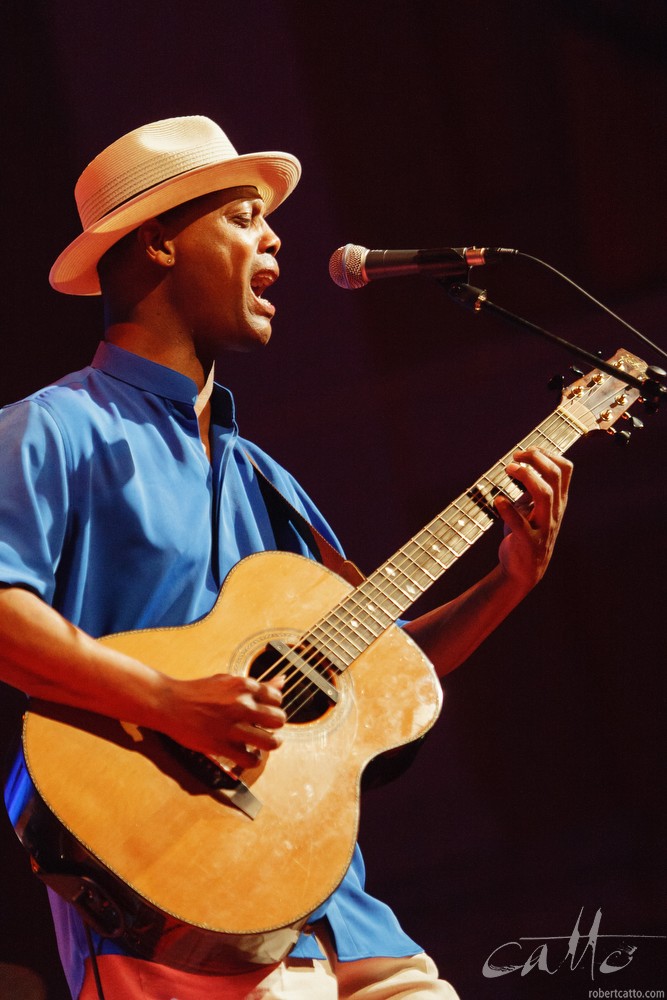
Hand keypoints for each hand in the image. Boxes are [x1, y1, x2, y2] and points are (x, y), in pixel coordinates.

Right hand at [159, 672, 285, 768]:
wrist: (170, 703)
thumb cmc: (199, 692)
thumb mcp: (229, 680)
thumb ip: (257, 684)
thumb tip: (282, 681)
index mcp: (244, 686)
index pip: (277, 698)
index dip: (274, 706)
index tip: (266, 711)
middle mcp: (242, 705)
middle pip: (279, 719)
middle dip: (276, 725)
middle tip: (268, 728)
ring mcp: (232, 726)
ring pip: (271, 742)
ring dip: (271, 745)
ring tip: (265, 744)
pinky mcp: (221, 746)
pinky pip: (250, 760)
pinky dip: (253, 760)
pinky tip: (248, 755)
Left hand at [494, 447, 571, 594]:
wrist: (523, 571)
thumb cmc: (526, 535)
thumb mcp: (533, 509)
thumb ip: (533, 490)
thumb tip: (525, 464)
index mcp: (558, 502)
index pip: (565, 469)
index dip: (547, 454)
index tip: (527, 451)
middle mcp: (555, 512)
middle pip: (555, 476)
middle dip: (535, 460)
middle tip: (514, 458)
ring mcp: (544, 527)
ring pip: (545, 495)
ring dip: (526, 477)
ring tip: (508, 469)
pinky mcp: (528, 542)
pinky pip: (520, 524)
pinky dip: (508, 510)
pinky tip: (498, 500)